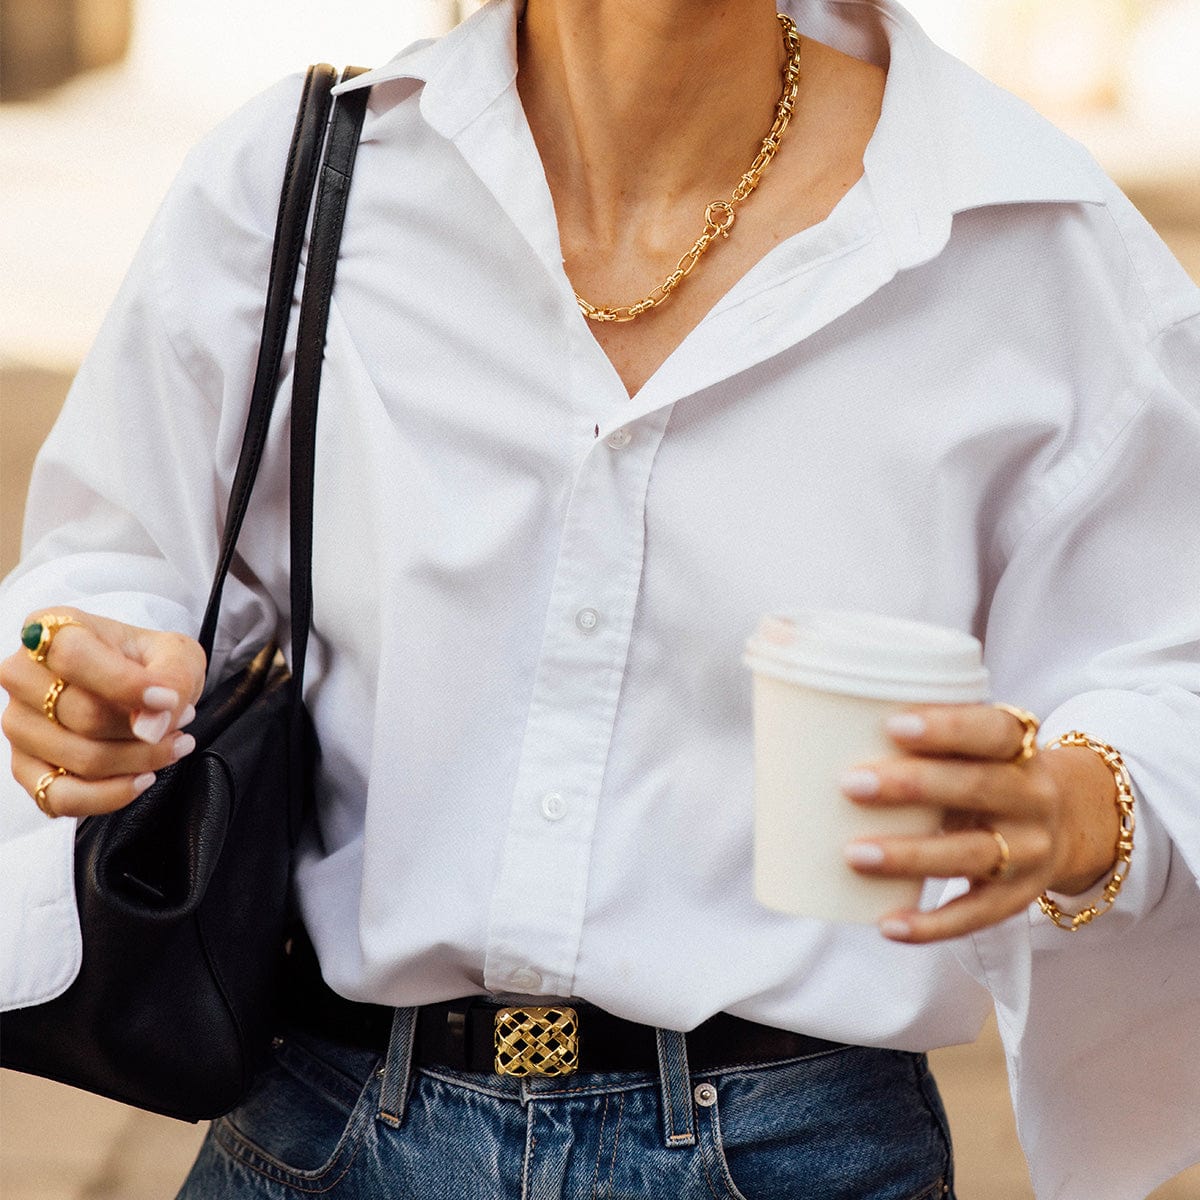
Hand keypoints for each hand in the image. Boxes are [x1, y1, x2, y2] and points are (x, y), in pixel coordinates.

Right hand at [0, 608, 205, 817]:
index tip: (168, 700)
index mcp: (51, 628)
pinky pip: (61, 797)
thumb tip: (149, 726)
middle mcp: (22, 674)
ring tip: (174, 745)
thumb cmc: (149, 661)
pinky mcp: (25, 766)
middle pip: (84, 716)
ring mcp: (19, 723)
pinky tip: (143, 778)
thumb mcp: (176, 653)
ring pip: (81, 759)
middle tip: (182, 723)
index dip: (125, 684)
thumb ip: (172, 677)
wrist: (138, 684)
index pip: (73, 657)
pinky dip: (111, 795)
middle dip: (147, 729)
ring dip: (140, 761)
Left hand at [839, 704, 1120, 942]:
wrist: (1063, 823)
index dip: (948, 727)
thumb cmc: (984, 771)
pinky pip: (975, 915)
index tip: (893, 725)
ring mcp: (1029, 851)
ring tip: (855, 854)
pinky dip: (932, 924)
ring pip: (972, 854)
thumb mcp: (972, 745)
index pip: (993, 731)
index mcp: (1018, 748)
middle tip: (851, 784)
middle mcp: (1031, 797)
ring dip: (911, 855)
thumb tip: (807, 716)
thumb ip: (918, 734)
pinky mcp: (1017, 898)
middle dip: (913, 786)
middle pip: (977, 788)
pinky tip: (888, 924)